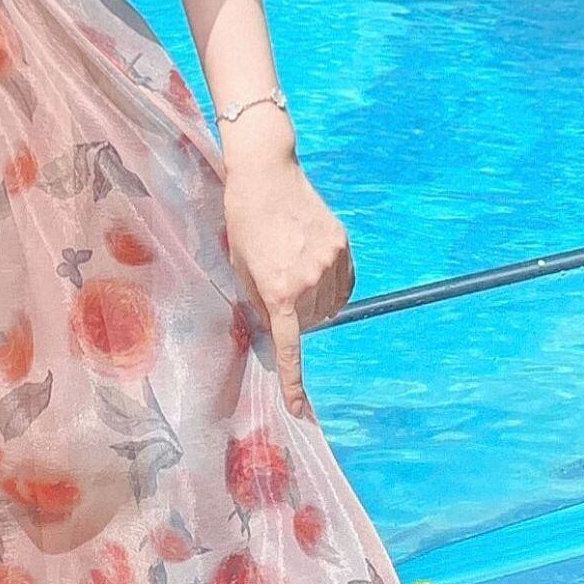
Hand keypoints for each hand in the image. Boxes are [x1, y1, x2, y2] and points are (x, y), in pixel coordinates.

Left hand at [222, 155, 353, 417]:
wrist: (266, 174)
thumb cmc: (243, 220)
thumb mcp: (240, 265)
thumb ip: (259, 300)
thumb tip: (275, 327)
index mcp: (277, 288)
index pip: (289, 346)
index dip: (293, 381)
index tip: (300, 409)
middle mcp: (308, 280)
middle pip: (309, 324)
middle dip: (294, 319)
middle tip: (277, 290)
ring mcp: (330, 262)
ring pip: (329, 307)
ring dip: (313, 304)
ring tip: (292, 271)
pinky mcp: (343, 246)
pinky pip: (344, 285)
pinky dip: (331, 287)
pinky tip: (314, 268)